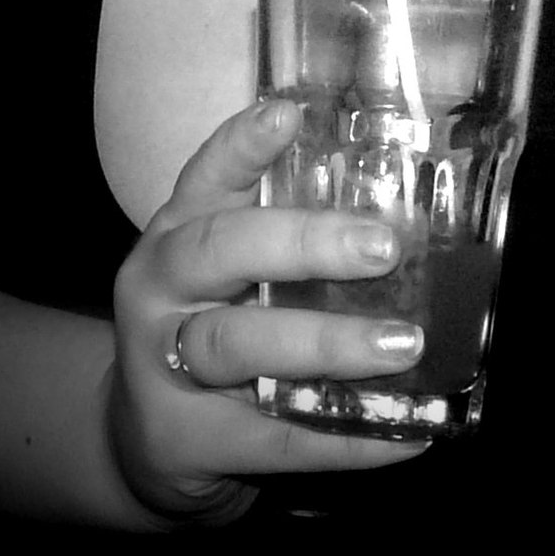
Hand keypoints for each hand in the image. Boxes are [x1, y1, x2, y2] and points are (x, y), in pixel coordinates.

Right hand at [108, 98, 428, 526]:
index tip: (287, 115)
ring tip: (402, 344)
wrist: (144, 440)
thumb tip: (410, 211)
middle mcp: (160, 288)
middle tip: (382, 248)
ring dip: (326, 343)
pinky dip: (344, 438)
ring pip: (238, 344)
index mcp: (177, 231)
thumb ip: (288, 235)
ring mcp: (163, 365)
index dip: (241, 146)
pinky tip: (405, 434)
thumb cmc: (211, 327)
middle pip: (219, 251)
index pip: (205, 177)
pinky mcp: (187, 438)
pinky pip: (274, 438)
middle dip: (302, 244)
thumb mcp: (227, 272)